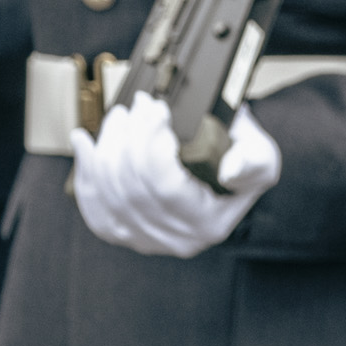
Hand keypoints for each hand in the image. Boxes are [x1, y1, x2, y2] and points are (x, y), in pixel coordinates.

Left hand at [72, 91, 278, 257]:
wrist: (226, 176)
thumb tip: (229, 171)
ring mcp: (146, 239)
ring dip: (106, 147)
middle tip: (138, 105)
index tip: (157, 109)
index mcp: (208, 222)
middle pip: (131, 188)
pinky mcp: (124, 233)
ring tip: (119, 117)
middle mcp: (176, 238)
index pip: (165, 186)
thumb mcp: (261, 157)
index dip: (151, 143)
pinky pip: (93, 206)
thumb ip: (252, 162)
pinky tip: (84, 144)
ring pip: (108, 194)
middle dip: (128, 137)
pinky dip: (85, 172)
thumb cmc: (241, 163)